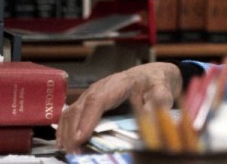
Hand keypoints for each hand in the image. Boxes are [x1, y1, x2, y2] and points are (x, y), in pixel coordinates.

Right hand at [56, 62, 182, 152]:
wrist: (151, 75)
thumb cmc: (155, 82)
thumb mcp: (162, 89)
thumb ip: (159, 100)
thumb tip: (149, 113)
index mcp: (119, 83)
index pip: (98, 100)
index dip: (87, 119)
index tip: (81, 137)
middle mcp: (100, 87)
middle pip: (80, 108)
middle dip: (74, 131)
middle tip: (75, 151)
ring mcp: (92, 94)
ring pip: (72, 111)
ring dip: (66, 132)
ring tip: (70, 150)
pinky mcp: (89, 102)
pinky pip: (71, 114)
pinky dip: (65, 129)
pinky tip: (64, 143)